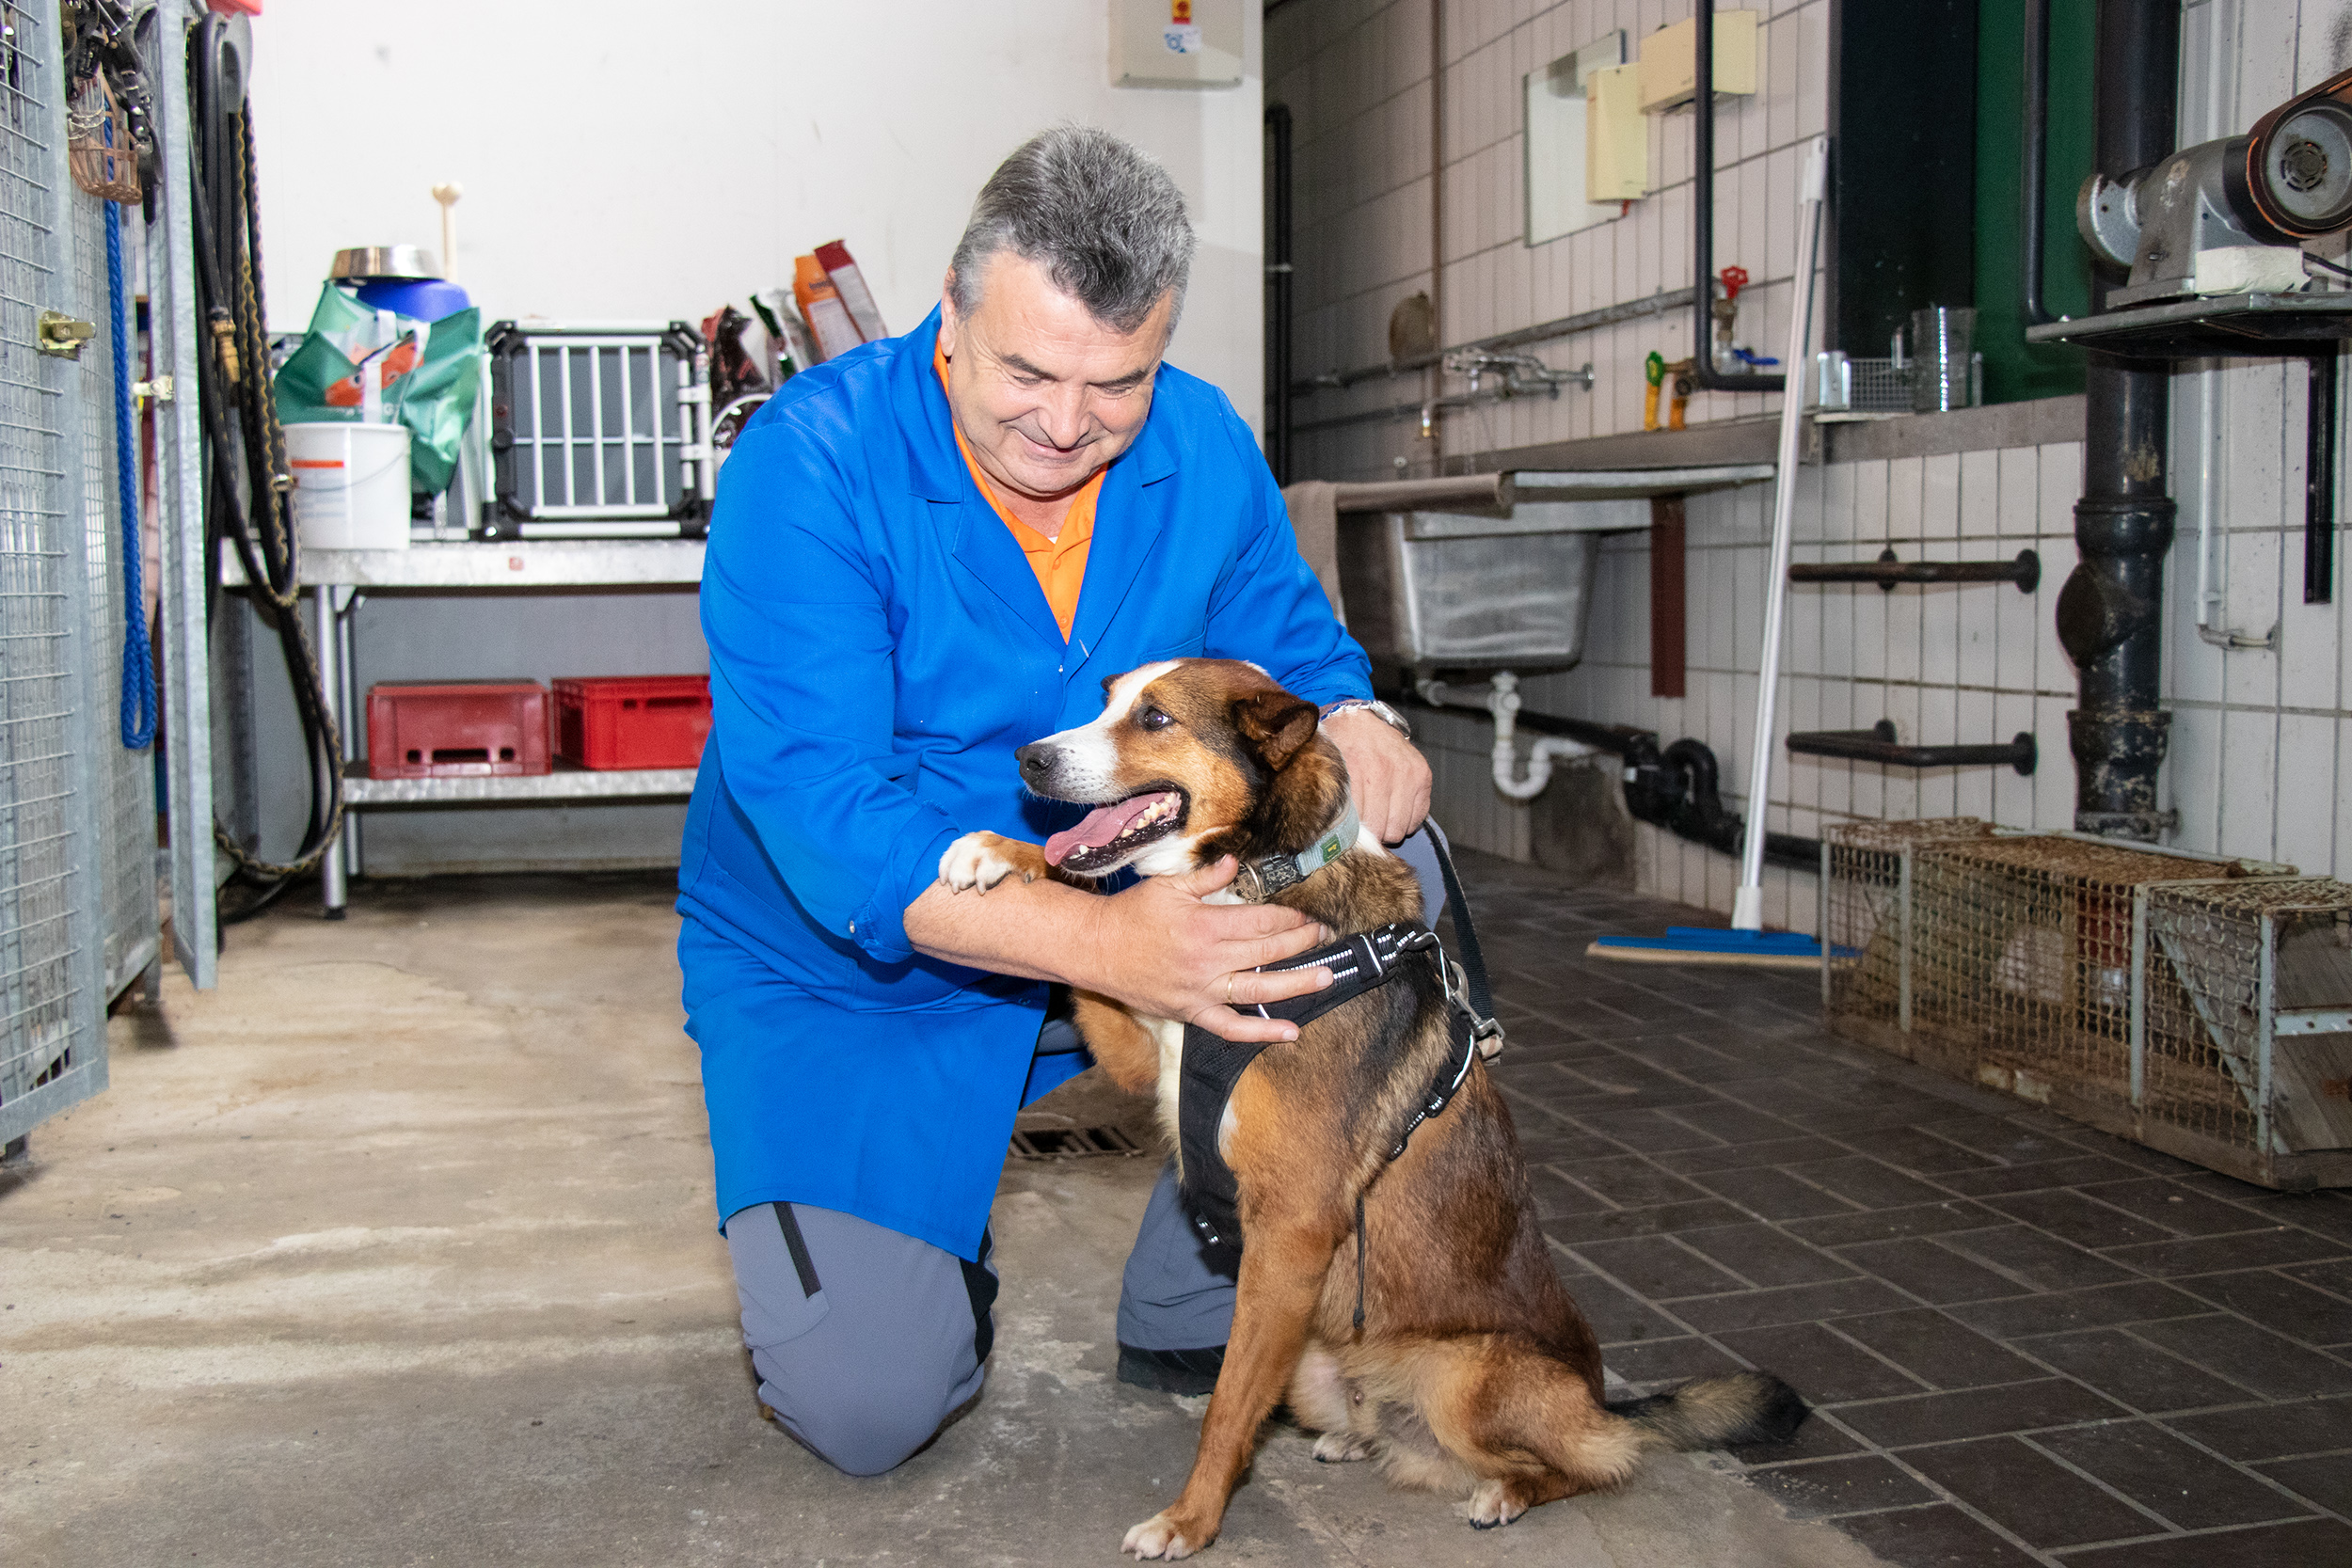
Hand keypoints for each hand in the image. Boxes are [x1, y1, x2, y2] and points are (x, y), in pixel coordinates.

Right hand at [1083, 857, 1334, 1042]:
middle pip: (1267, 952)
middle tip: (1326, 936)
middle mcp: (1208, 960)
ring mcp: (1201, 990)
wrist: (1094, 949)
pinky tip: (1291, 1032)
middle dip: (1302, 943)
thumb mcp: (1168, 886)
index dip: (1290, 918)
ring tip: (1326, 977)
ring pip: (1259, 990)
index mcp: (1205, 925)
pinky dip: (1261, 1032)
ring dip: (1297, 984)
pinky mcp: (1191, 1012)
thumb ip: (1207, 876)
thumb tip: (1235, 863)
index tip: (1308, 915)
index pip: (1262, 921)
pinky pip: (1231, 1027)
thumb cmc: (1130, 914)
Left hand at [1323, 708, 1431, 842]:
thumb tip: (1329, 835)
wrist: (1356, 719)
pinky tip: (1393, 808)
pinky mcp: (1422, 774)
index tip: (1346, 833)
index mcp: (1354, 770)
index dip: (1350, 836)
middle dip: (1371, 834)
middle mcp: (1382, 770)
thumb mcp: (1327, 770)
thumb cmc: (1338, 747)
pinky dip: (1407, 820)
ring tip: (1378, 815)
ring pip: (1400, 829)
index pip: (1356, 826)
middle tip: (1363, 824)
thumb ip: (1328, 799)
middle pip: (1380, 830)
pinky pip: (1418, 817)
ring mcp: (1406, 772)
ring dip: (1388, 828)